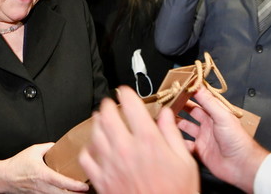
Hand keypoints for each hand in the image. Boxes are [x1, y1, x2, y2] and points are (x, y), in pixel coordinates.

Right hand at [0, 143, 88, 192]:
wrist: (4, 177)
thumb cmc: (17, 164)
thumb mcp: (33, 150)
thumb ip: (48, 147)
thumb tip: (59, 145)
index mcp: (42, 174)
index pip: (62, 182)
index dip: (74, 185)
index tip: (84, 186)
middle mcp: (42, 186)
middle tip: (86, 192)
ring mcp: (40, 193)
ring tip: (79, 193)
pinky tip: (66, 192)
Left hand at [79, 86, 198, 193]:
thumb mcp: (185, 162)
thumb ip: (173, 134)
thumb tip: (166, 115)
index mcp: (148, 141)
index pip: (130, 105)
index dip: (126, 94)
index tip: (125, 92)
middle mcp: (126, 149)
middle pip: (107, 116)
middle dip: (107, 105)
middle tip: (110, 104)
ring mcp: (111, 164)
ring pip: (94, 133)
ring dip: (97, 123)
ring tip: (100, 120)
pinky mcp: (101, 179)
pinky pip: (85, 157)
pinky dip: (88, 149)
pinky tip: (94, 147)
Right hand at [178, 87, 268, 193]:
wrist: (241, 165)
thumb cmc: (237, 140)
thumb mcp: (222, 116)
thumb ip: (209, 102)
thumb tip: (199, 86)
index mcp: (216, 114)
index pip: (201, 100)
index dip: (190, 94)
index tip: (178, 87)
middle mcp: (209, 124)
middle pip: (191, 113)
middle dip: (180, 107)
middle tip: (168, 101)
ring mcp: (203, 137)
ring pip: (186, 127)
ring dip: (176, 123)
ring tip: (165, 117)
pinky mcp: (200, 151)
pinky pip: (186, 144)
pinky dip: (179, 141)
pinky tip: (173, 137)